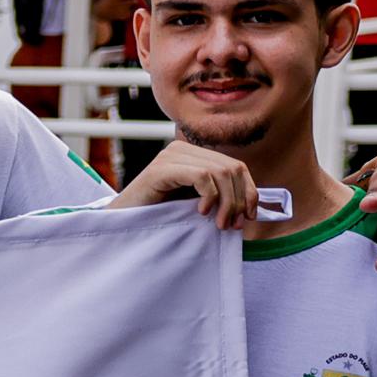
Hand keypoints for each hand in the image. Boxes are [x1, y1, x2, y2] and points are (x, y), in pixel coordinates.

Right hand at [110, 140, 267, 232]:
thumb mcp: (195, 205)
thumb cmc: (157, 218)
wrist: (122, 226)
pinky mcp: (162, 168)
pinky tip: (199, 213)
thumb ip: (219, 199)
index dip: (249, 191)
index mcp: (193, 156)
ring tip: (219, 224)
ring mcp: (171, 157)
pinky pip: (202, 176)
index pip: (236, 166)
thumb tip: (253, 206)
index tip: (249, 217)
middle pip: (232, 168)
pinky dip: (209, 197)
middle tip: (232, 225)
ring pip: (220, 172)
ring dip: (227, 202)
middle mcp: (182, 150)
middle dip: (239, 200)